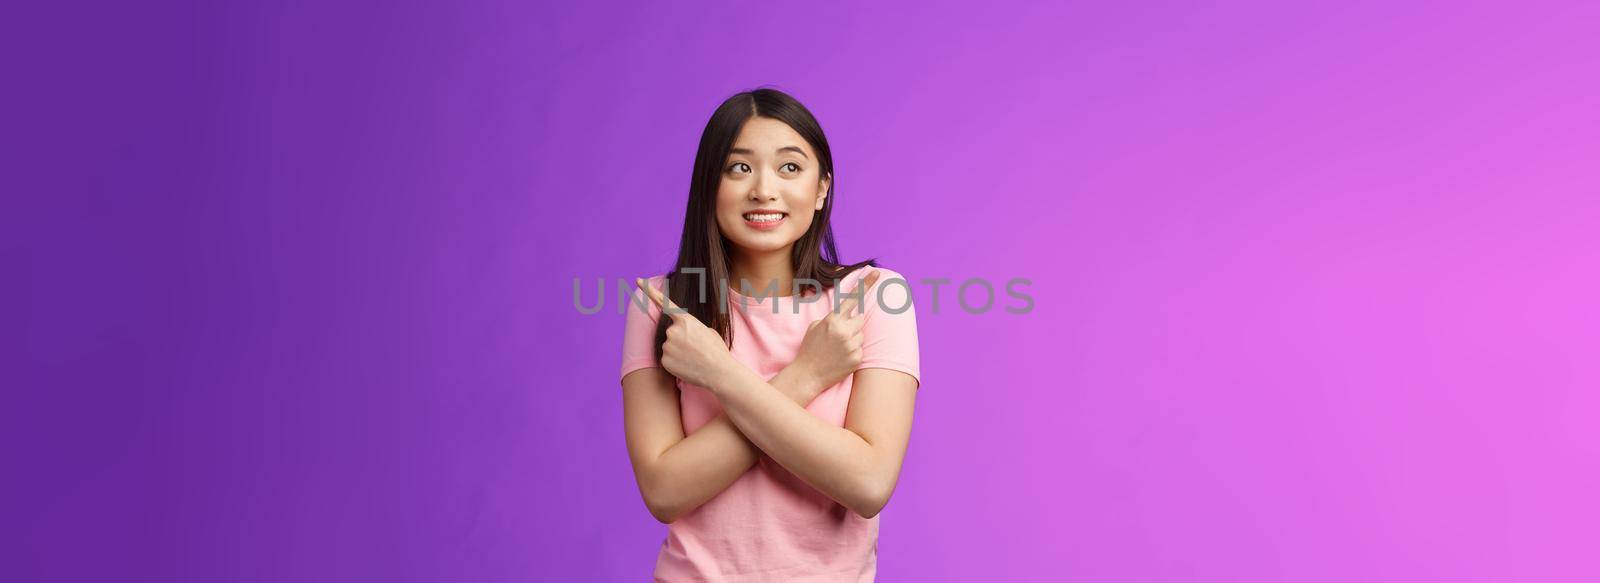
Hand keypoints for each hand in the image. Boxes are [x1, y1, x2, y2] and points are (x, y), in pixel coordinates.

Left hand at [637, 277, 741, 389]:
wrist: (719, 372)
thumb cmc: (717, 351)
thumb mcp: (707, 331)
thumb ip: (692, 328)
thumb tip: (686, 334)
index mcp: (684, 319)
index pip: (663, 302)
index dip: (649, 291)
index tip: (638, 280)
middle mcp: (672, 331)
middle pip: (671, 333)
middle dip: (681, 339)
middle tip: (696, 348)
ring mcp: (667, 346)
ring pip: (669, 347)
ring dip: (679, 352)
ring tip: (694, 358)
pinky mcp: (664, 361)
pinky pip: (667, 359)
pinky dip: (676, 363)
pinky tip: (688, 366)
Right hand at [790, 268, 881, 392]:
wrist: (808, 374)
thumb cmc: (810, 349)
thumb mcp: (815, 327)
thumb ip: (832, 318)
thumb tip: (847, 315)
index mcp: (833, 320)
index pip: (852, 298)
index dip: (866, 284)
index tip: (876, 272)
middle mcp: (844, 331)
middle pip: (860, 319)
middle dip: (852, 324)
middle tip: (840, 335)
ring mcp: (851, 345)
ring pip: (861, 335)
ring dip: (853, 339)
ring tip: (838, 349)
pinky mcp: (857, 358)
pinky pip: (860, 349)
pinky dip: (853, 353)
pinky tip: (840, 359)